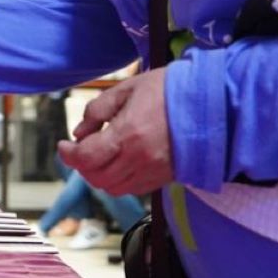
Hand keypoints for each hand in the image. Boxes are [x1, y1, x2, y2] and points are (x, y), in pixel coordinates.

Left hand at [57, 69, 175, 197]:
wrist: (213, 103)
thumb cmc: (170, 89)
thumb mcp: (128, 88)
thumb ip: (98, 110)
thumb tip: (79, 132)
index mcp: (128, 134)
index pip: (85, 158)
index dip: (68, 154)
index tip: (63, 145)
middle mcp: (140, 159)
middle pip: (96, 178)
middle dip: (81, 166)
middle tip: (79, 150)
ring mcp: (154, 172)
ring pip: (113, 188)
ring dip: (98, 175)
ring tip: (98, 157)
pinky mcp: (165, 178)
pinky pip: (133, 189)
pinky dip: (119, 181)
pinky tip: (119, 163)